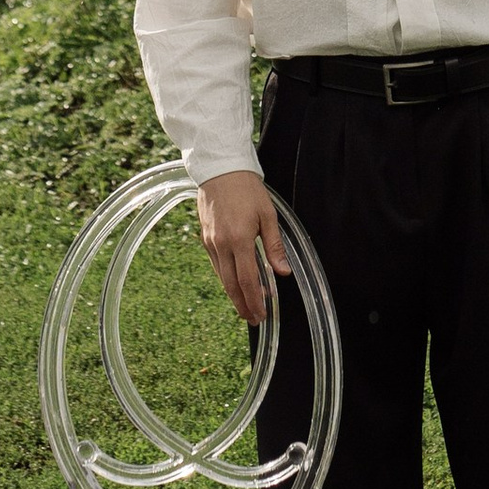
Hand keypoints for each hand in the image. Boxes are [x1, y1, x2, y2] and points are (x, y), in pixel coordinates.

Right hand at [196, 169, 290, 324]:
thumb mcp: (267, 215)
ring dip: (233, 295)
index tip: (261, 313)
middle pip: (231, 284)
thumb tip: (283, 272)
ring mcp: (210, 242)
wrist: (220, 169)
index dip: (255, 300)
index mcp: (239, 239)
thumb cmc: (246, 189)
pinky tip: (234, 284)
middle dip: (242, 305)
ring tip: (245, 307)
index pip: (247, 279)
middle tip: (253, 319)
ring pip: (221, 276)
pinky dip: (226, 278)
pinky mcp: (205, 237)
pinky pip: (216, 264)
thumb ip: (274, 246)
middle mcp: (221, 244)